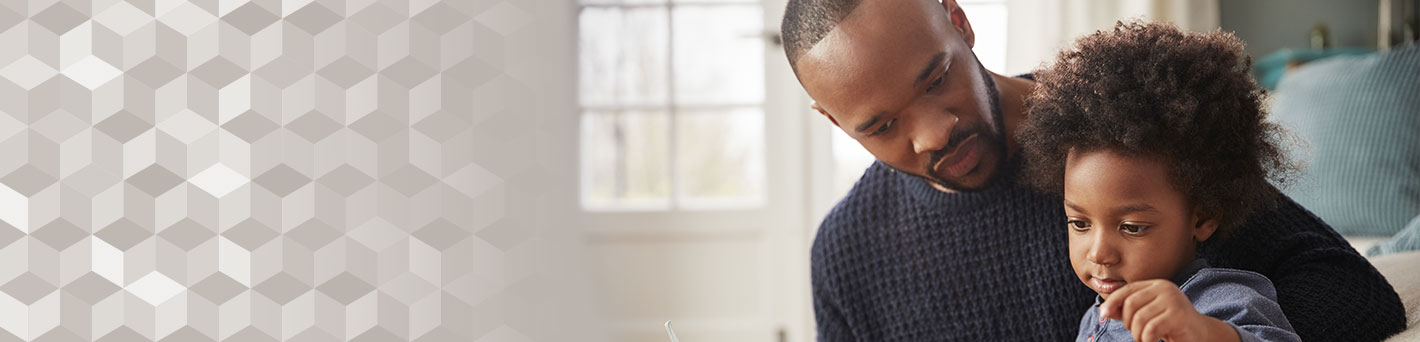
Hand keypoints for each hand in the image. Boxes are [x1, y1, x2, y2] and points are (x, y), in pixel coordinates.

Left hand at [1099, 279, 1238, 341]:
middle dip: (1127, 322)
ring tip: (1144, 339)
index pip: (1127, 289)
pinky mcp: (1178, 315)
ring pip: (1139, 318)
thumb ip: (1126, 312)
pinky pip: (1151, 329)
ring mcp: (1173, 300)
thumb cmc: (1170, 325)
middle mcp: (1165, 288)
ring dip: (1137, 334)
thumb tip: (1103, 310)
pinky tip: (1153, 341)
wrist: (1200, 335)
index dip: (1112, 301)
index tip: (1102, 314)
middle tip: (1136, 333)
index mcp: (1156, 285)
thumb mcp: (1146, 316)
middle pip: (1130, 303)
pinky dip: (1146, 339)